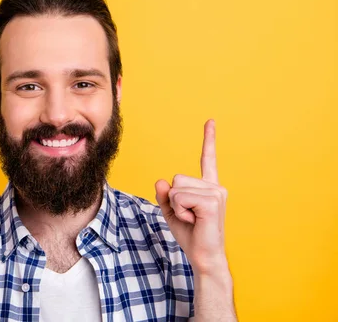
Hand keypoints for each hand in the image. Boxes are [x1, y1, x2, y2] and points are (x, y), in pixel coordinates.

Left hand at [155, 119, 227, 274]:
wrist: (203, 256)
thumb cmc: (191, 235)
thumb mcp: (171, 212)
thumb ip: (165, 195)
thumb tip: (161, 180)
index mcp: (207, 187)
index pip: (207, 159)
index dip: (208, 139)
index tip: (210, 121)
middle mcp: (215, 186)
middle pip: (177, 178)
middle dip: (174, 199)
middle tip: (188, 216)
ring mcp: (216, 193)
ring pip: (177, 189)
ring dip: (177, 207)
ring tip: (192, 219)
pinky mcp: (212, 202)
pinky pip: (180, 198)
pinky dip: (180, 211)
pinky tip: (194, 221)